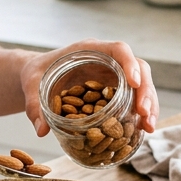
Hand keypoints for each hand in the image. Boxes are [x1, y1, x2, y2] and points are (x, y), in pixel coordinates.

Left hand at [20, 40, 157, 137]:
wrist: (37, 76)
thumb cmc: (35, 73)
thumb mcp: (31, 84)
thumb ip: (34, 104)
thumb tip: (41, 130)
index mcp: (89, 50)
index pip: (118, 49)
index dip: (129, 63)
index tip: (134, 82)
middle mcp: (107, 61)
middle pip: (138, 69)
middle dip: (145, 91)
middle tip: (144, 114)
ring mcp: (113, 76)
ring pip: (141, 86)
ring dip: (148, 105)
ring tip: (148, 128)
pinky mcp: (114, 92)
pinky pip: (133, 99)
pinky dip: (140, 114)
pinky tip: (142, 130)